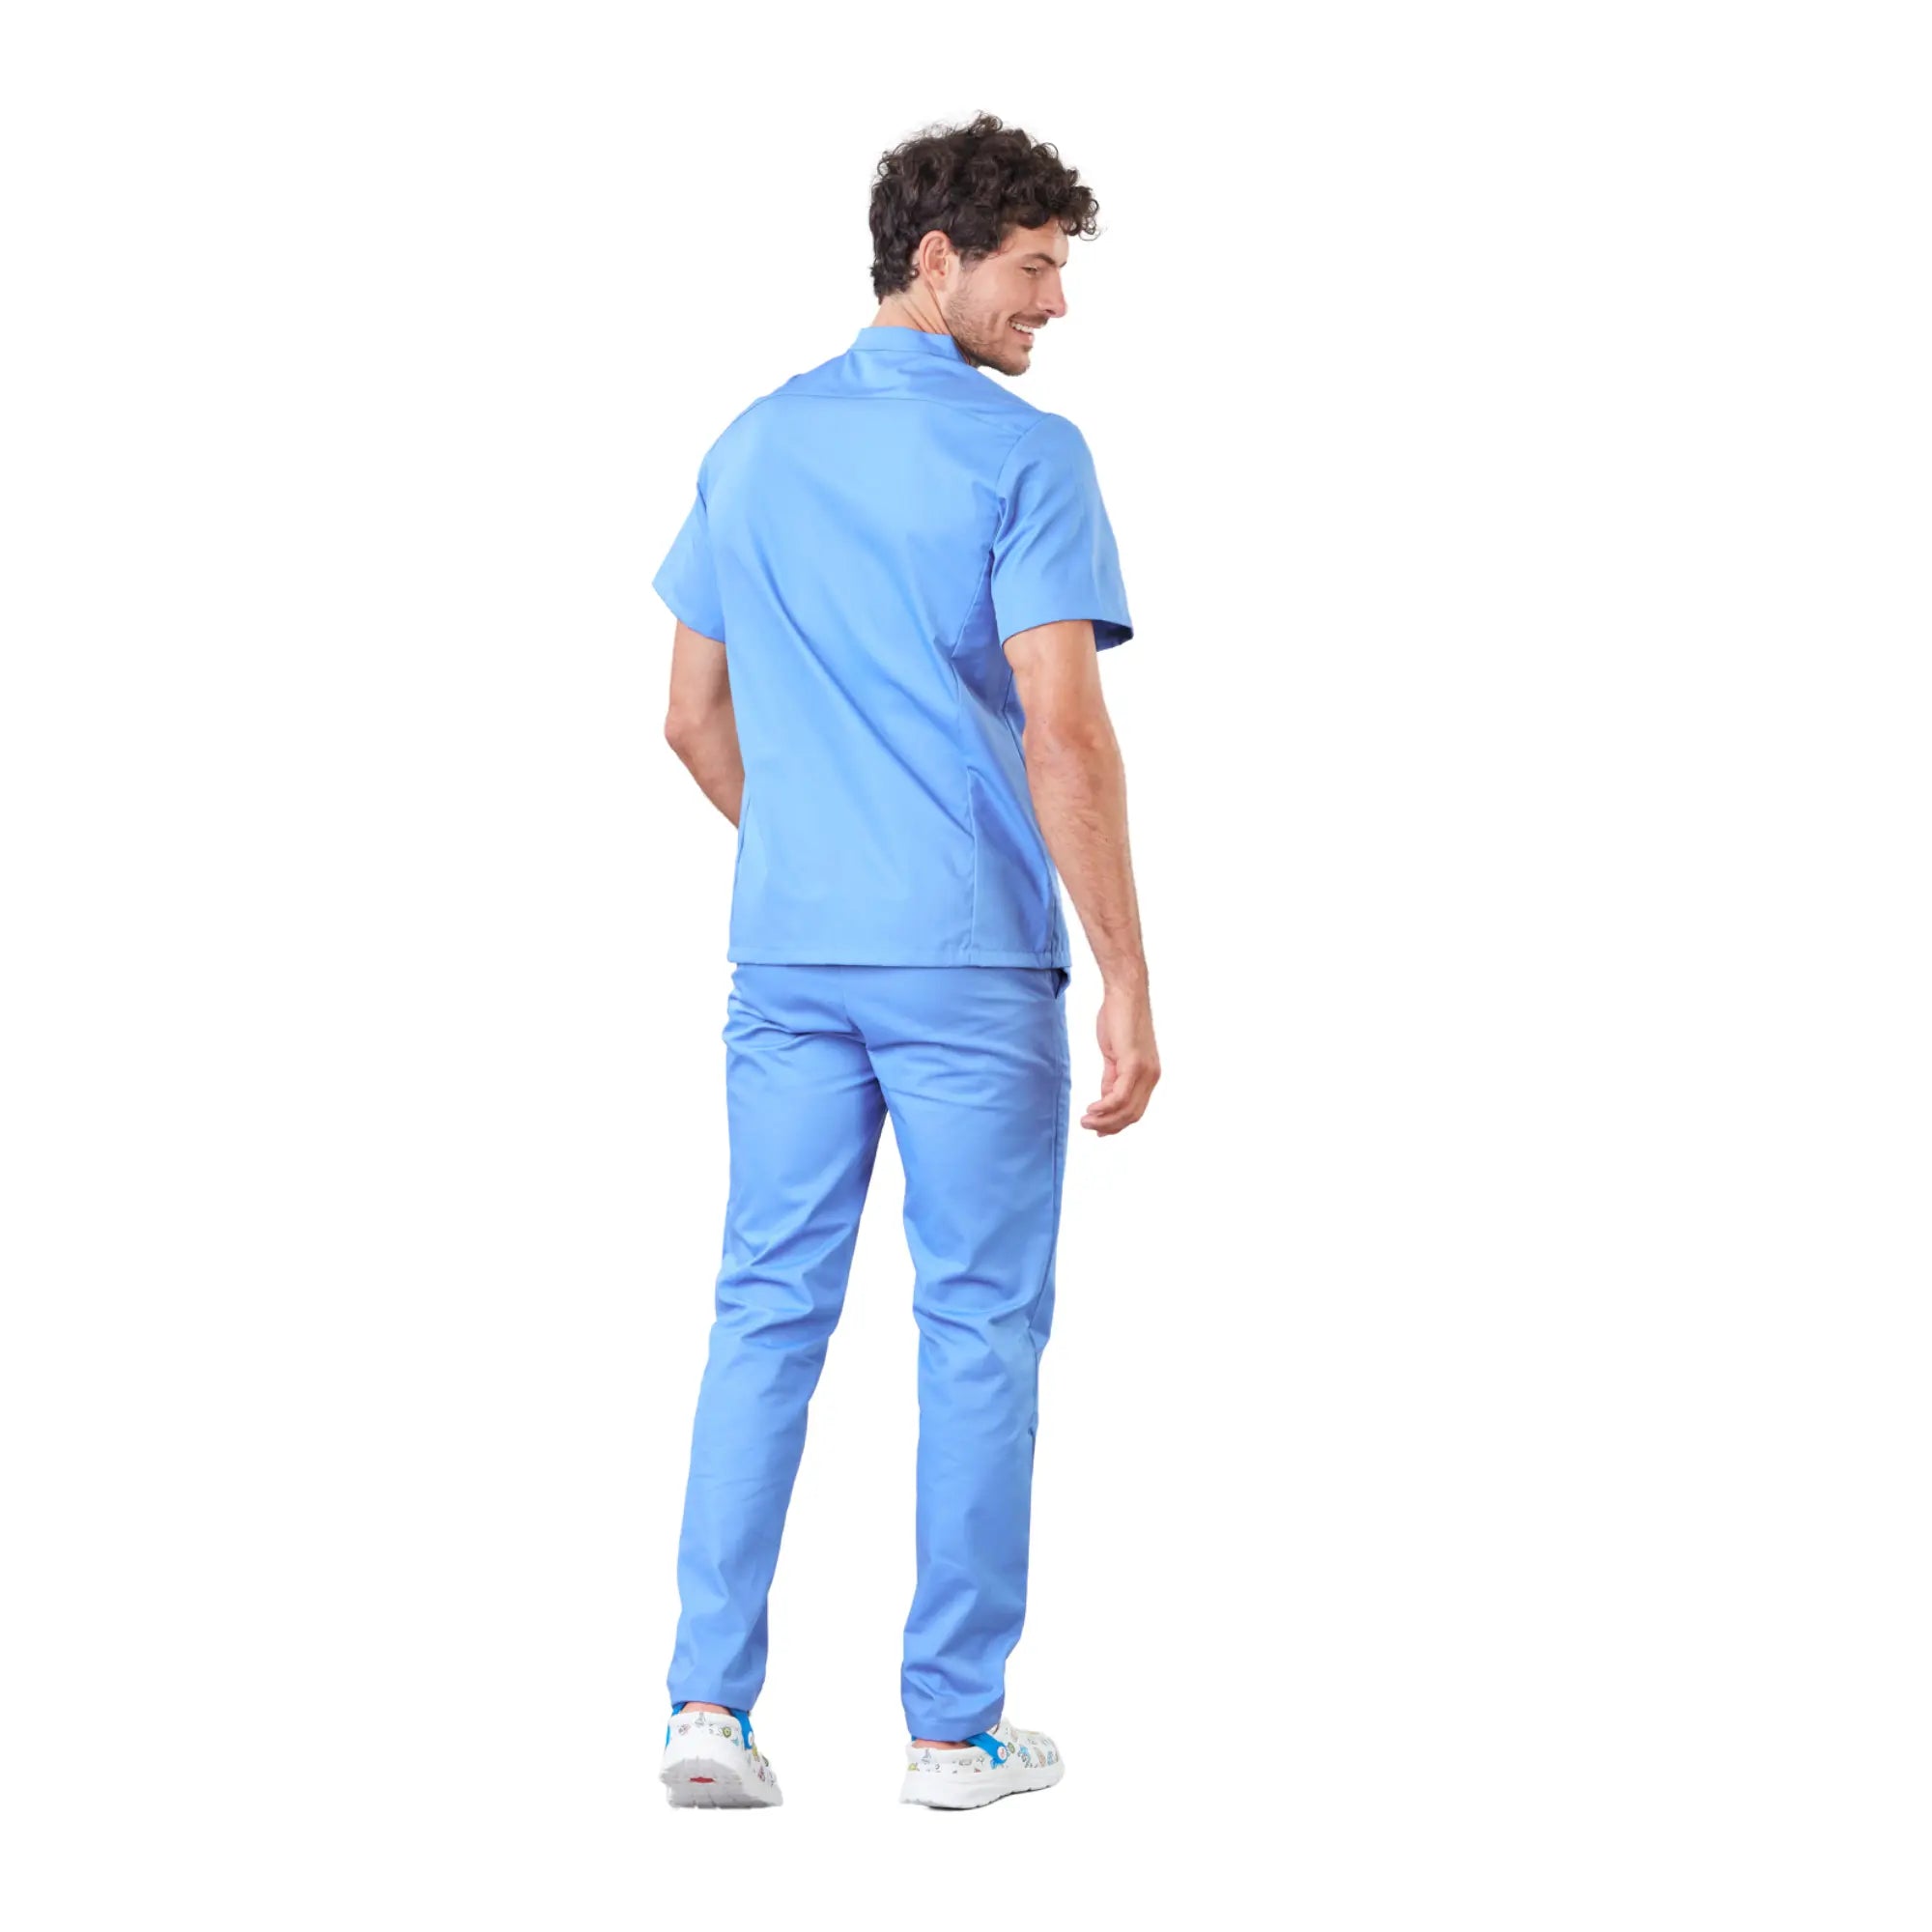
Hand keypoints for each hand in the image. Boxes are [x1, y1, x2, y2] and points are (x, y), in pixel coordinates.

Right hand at [1081, 981, 1160, 1135]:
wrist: (1124, 994)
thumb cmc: (1118, 1019)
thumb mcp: (1114, 1055)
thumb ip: (1111, 1078)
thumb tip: (1105, 1099)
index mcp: (1149, 1075)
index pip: (1135, 1109)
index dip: (1117, 1124)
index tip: (1099, 1131)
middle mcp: (1151, 1076)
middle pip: (1132, 1114)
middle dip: (1109, 1126)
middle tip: (1088, 1127)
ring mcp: (1145, 1071)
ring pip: (1126, 1109)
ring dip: (1104, 1120)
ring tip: (1085, 1121)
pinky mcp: (1135, 1064)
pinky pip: (1120, 1095)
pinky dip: (1105, 1107)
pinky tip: (1092, 1108)